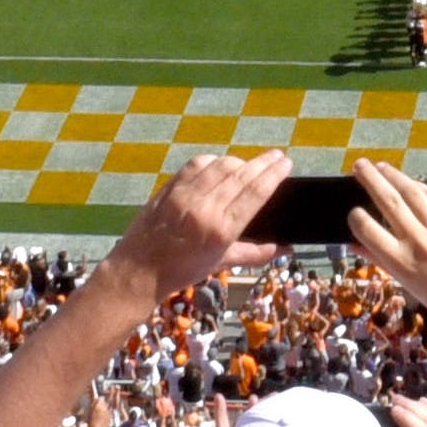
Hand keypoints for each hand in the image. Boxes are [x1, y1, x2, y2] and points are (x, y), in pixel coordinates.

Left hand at [115, 151, 281, 299]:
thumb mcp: (221, 263)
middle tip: (277, 156)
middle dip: (263, 162)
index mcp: (222, 230)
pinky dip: (213, 161)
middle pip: (241, 174)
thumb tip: (287, 250)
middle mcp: (205, 209)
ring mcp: (185, 195)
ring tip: (249, 165)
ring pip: (220, 165)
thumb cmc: (183, 270)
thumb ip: (255, 254)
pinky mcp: (169, 187)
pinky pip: (197, 165)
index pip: (255, 193)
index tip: (286, 163)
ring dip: (239, 162)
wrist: (139, 270)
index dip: (273, 174)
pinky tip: (220, 165)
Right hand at [346, 165, 426, 334]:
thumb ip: (382, 260)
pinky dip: (419, 186)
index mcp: (402, 264)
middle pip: (389, 201)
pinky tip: (409, 181)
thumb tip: (354, 243)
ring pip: (413, 192)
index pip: (368, 230)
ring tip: (380, 167)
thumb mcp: (409, 284)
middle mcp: (420, 243)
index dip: (356, 217)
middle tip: (358, 164)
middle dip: (370, 179)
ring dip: (393, 175)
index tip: (353, 210)